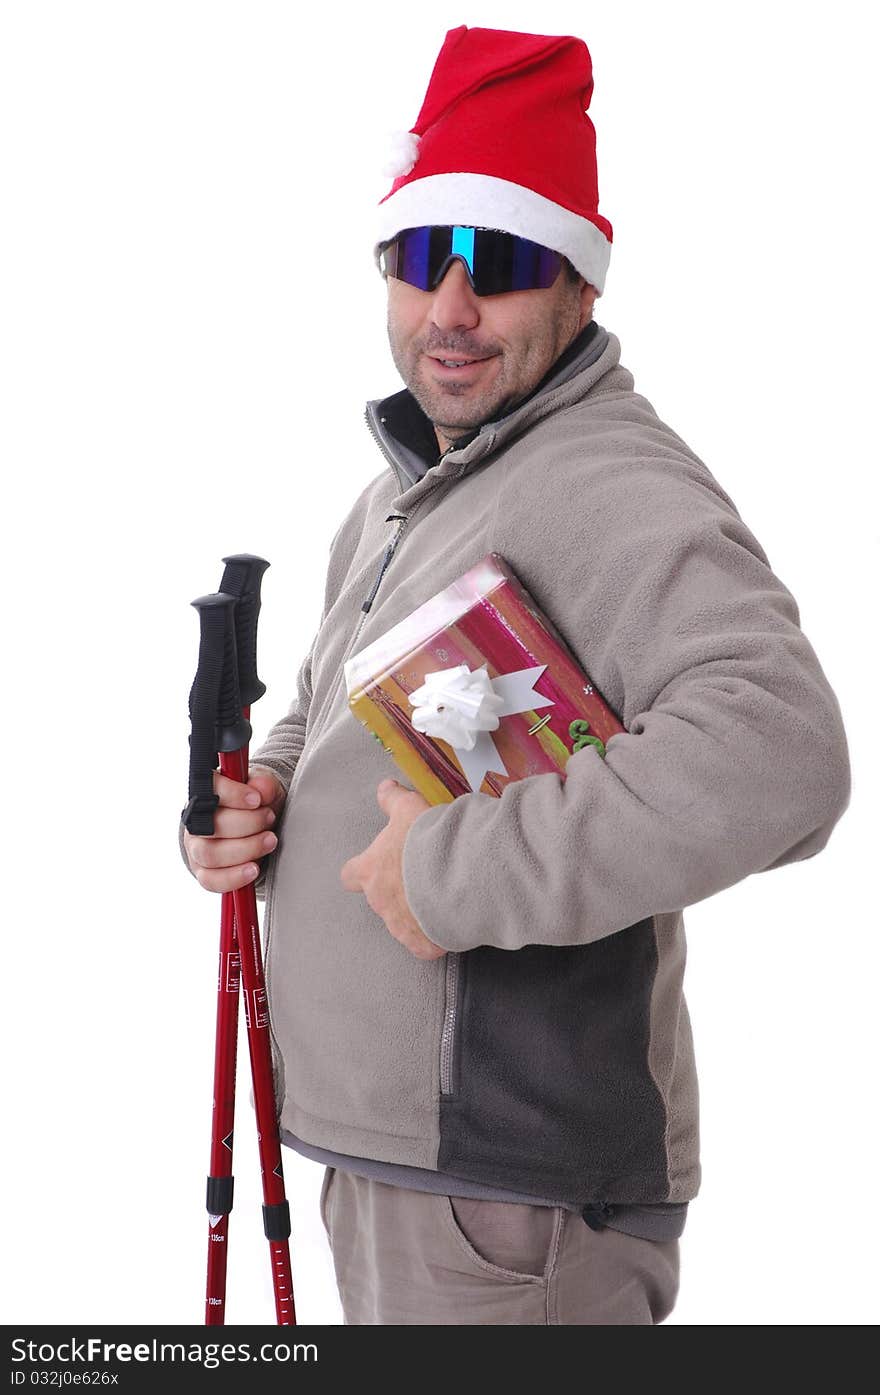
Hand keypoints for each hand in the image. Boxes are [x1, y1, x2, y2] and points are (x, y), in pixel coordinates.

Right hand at [184, 767, 285, 893]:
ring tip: (270, 841)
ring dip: (246, 849)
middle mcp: (195, 822)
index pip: (208, 789)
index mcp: (205, 794)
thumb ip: (264, 784)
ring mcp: (196, 849)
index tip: (257, 799)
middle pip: (212, 825)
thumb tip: (261, 789)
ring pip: (211, 854)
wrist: (253, 832)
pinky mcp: (204, 874)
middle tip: (270, 818)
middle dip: (248, 823)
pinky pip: (212, 880)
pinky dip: (235, 877)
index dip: (233, 794)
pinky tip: (254, 869)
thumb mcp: (264, 789)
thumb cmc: (254, 807)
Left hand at [340, 778, 444, 960]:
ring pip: (402, 924)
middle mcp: (381, 902)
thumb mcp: (409, 809)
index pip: (351, 875)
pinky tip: (449, 924)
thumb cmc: (429, 840)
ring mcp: (401, 926)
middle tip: (422, 877)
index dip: (362, 871)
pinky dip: (435, 938)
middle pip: (380, 900)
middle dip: (398, 891)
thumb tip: (384, 787)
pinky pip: (425, 946)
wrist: (458, 873)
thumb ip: (393, 800)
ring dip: (416, 913)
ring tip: (440, 897)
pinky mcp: (424, 943)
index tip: (376, 866)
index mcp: (371, 871)